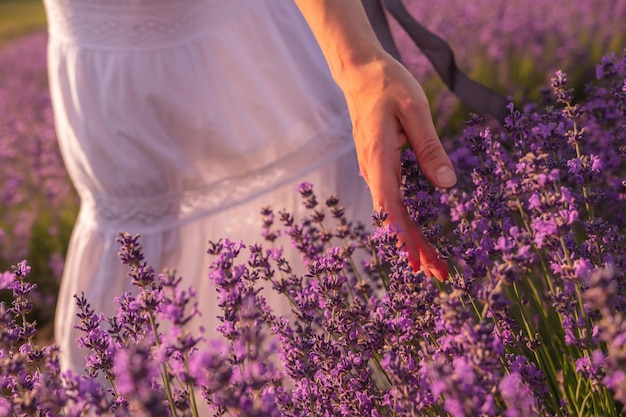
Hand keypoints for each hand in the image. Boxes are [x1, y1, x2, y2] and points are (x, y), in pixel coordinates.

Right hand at [341, 55, 455, 280]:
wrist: (360, 73)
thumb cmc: (388, 84)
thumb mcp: (415, 109)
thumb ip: (429, 147)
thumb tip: (447, 184)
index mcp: (379, 157)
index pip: (390, 205)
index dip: (404, 236)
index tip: (417, 262)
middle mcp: (373, 169)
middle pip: (393, 217)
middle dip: (415, 247)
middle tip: (438, 274)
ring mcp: (375, 170)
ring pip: (393, 212)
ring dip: (412, 238)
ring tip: (432, 263)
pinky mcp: (381, 167)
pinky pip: (393, 200)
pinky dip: (407, 222)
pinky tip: (416, 236)